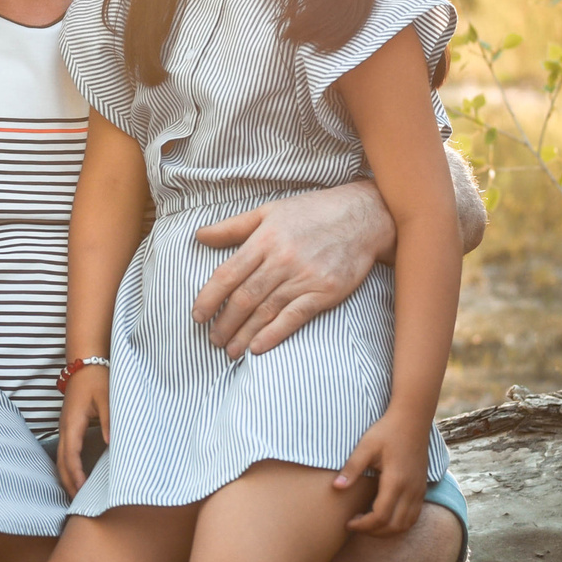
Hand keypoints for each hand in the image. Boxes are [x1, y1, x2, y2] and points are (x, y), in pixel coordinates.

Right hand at [56, 366, 109, 494]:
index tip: (82, 490)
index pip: (71, 455)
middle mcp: (65, 427)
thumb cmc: (97, 378)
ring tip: (75, 494)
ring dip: (66, 477)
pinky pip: (64, 450)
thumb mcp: (107, 398)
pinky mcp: (68, 425)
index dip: (76, 475)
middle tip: (78, 502)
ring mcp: (64, 426)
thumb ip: (109, 420)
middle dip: (68, 482)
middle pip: (60, 462)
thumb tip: (110, 443)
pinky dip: (67, 466)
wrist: (85, 362)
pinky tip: (76, 474)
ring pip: (60, 458)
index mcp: (73, 423)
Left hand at [190, 183, 392, 358]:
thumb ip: (233, 227)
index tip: (197, 315)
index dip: (209, 298)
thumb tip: (199, 236)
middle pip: (244, 297)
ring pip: (265, 311)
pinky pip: (294, 317)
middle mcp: (281, 260)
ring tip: (230, 350)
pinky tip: (257, 348)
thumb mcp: (269, 211)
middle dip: (224, 322)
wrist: (364, 216)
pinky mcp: (325, 292)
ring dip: (244, 334)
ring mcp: (304, 277)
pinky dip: (273, 334)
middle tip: (212, 338)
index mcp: (264, 239)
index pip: (227, 274)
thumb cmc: (313, 212)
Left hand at [338, 412, 430, 534]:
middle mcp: (411, 489)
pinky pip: (413, 516)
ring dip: (386, 531)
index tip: (348, 523)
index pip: (380, 516)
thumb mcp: (365, 447)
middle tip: (355, 525)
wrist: (412, 420)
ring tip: (367, 523)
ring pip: (405, 524)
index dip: (363, 525)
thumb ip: (352, 468)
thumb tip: (336, 487)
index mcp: (396, 480)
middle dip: (372, 532)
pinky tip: (383, 516)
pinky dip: (398, 524)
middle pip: (393, 526)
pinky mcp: (422, 489)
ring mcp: (419, 490)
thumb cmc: (387, 431)